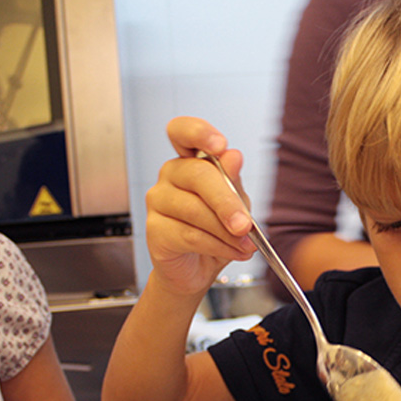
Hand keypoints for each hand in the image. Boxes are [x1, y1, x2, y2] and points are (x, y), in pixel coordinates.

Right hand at [144, 117, 257, 295]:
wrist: (199, 269)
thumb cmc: (217, 230)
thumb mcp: (236, 203)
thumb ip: (234, 181)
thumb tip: (233, 157)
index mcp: (191, 160)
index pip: (182, 131)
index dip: (199, 133)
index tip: (220, 146)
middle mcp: (171, 174)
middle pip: (197, 175)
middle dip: (227, 202)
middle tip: (245, 224)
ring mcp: (158, 200)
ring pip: (195, 210)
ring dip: (226, 232)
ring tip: (245, 244)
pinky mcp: (155, 229)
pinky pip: (190, 235)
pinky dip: (217, 246)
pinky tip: (232, 251)